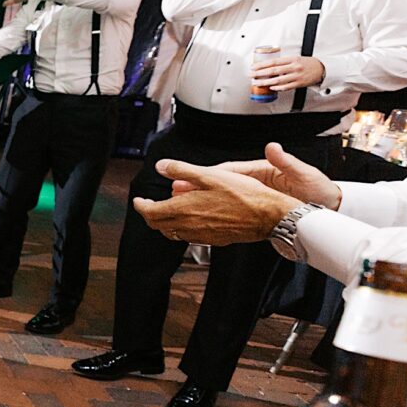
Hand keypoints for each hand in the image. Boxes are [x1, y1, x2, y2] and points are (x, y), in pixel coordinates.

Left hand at [133, 158, 297, 245]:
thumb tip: (161, 166)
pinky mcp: (213, 240)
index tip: (138, 200)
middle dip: (150, 214)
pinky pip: (189, 236)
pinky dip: (182, 228)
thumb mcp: (210, 175)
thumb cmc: (242, 194)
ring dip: (166, 222)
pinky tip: (191, 218)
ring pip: (173, 232)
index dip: (141, 206)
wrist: (268, 216)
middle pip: (158, 225)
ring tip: (169, 210)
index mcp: (183, 210)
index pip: (150, 212)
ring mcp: (200, 236)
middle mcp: (188, 226)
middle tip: (149, 206)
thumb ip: (181, 170)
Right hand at [189, 142, 341, 210]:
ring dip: (202, 199)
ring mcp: (255, 194)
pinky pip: (231, 208)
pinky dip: (216, 211)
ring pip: (222, 196)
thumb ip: (286, 161)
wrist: (330, 206)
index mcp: (263, 170)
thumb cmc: (319, 189)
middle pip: (220, 183)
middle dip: (197, 186)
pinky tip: (204, 216)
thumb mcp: (304, 173)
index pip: (230, 170)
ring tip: (181, 202)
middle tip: (176, 190)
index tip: (190, 175)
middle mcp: (256, 181)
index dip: (209, 173)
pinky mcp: (258, 207)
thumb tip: (272, 147)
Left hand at [251, 55, 324, 92]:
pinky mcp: (299, 84)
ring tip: (257, 83)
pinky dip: (277, 88)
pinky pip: (285, 87)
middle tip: (251, 75)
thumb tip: (269, 64)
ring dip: (265, 82)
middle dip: (260, 73)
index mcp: (292, 59)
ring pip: (277, 80)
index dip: (261, 65)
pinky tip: (270, 87)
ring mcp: (296, 76)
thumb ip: (284, 61)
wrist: (322, 69)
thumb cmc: (308, 63)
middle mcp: (294, 67)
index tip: (253, 67)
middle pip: (273, 71)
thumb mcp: (296, 58)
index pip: (273, 61)